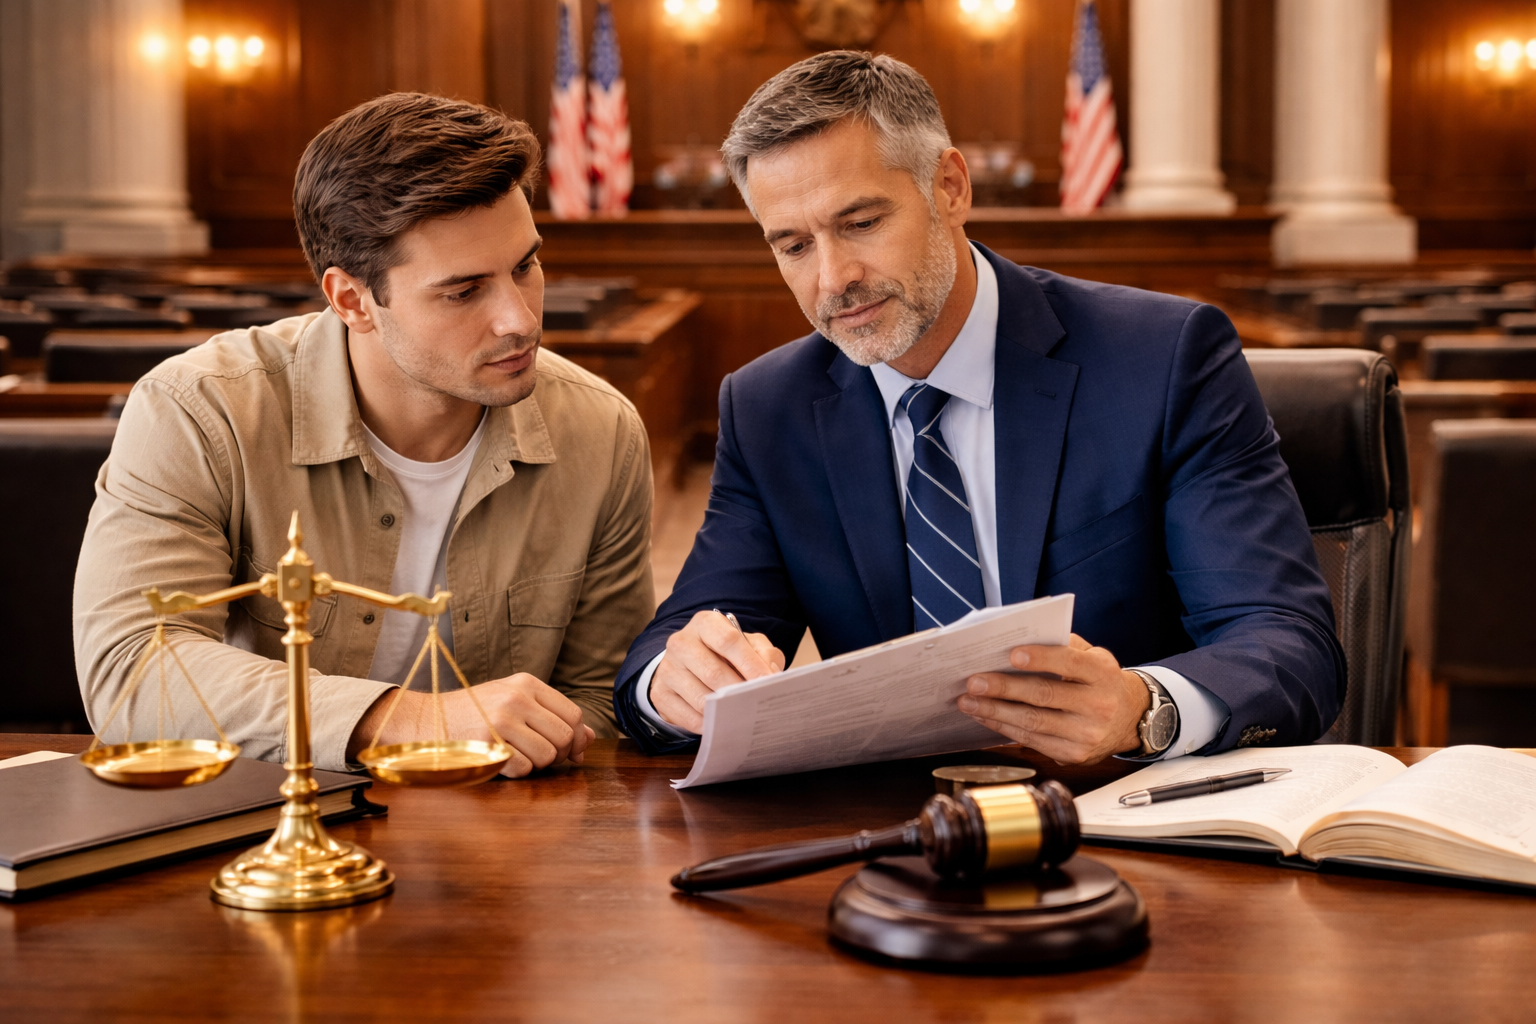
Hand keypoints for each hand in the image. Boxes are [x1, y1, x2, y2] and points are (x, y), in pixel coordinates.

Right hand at [349, 673, 594, 777]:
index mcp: (527, 683)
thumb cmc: (471, 713)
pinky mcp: (487, 743)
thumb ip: (550, 716)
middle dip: (557, 754)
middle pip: (564, 737)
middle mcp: (517, 697)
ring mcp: (502, 719)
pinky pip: (523, 769)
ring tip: (515, 756)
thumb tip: (590, 737)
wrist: (422, 719)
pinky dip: (515, 772)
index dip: (576, 738)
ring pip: (547, 756)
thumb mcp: (512, 702)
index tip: (570, 752)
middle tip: (536, 755)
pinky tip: (499, 762)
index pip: (573, 714)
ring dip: (536, 765)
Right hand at [650, 610, 785, 731]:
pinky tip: (722, 723)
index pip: (728, 641)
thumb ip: (764, 653)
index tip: (768, 681)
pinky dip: (708, 724)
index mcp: (705, 623)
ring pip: (700, 698)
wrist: (688, 665)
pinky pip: (688, 717)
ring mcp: (667, 669)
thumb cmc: (725, 654)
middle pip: (713, 672)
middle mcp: (681, 642)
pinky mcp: (660, 694)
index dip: (750, 663)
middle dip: (738, 691)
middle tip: (757, 704)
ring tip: (742, 717)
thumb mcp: (748, 645)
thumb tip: (770, 673)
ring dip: (724, 711)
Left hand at [956, 634, 1151, 764]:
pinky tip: (985, 717)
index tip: (1012, 654)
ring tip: (968, 702)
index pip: (1069, 663)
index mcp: (1102, 674)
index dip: (1041, 658)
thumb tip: (1020, 638)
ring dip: (995, 712)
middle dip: (1004, 688)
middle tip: (974, 682)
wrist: (1130, 720)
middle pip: (1044, 696)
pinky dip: (1003, 728)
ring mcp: (1086, 734)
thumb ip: (1064, 645)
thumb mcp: (1094, 657)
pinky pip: (1031, 741)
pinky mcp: (1073, 755)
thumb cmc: (1101, 682)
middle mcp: (1098, 706)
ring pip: (1033, 722)